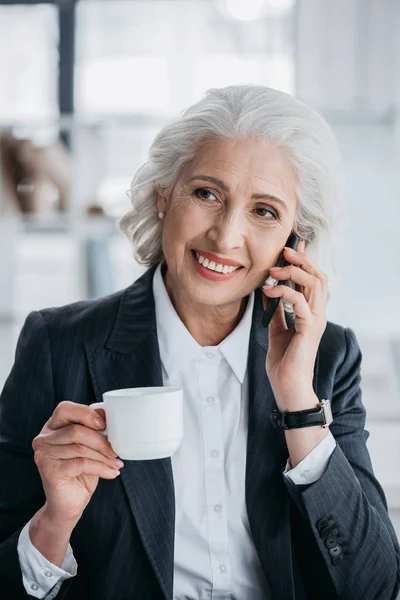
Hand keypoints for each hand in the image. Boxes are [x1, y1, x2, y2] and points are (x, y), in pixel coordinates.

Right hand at [32, 401, 123, 525]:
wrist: (68, 503)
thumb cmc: (81, 471)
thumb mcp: (89, 446)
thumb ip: (93, 429)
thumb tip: (106, 413)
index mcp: (52, 426)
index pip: (65, 409)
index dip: (86, 414)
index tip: (104, 425)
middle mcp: (43, 438)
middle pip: (75, 430)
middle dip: (100, 440)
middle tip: (116, 451)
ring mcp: (43, 454)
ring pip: (80, 448)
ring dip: (104, 457)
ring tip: (116, 463)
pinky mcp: (49, 470)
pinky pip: (81, 463)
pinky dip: (100, 468)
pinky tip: (111, 472)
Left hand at [261, 240, 327, 408]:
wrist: (288, 387)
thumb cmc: (284, 363)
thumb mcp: (277, 331)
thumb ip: (276, 312)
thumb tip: (268, 292)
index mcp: (311, 313)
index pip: (312, 280)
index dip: (304, 261)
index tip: (292, 247)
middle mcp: (318, 314)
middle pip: (317, 276)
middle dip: (301, 260)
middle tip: (284, 251)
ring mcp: (316, 320)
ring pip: (314, 283)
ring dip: (293, 272)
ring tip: (273, 270)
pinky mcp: (309, 328)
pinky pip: (300, 301)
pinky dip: (283, 292)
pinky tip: (268, 291)